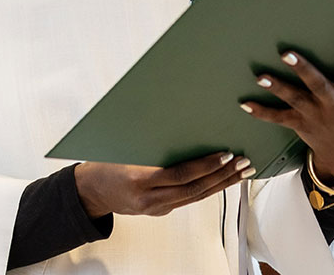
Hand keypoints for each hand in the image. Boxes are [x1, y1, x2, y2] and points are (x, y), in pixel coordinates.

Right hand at [73, 152, 252, 218]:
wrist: (90, 191)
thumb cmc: (105, 162)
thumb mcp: (125, 148)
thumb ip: (152, 142)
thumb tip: (183, 122)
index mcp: (139, 180)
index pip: (180, 174)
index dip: (205, 165)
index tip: (225, 154)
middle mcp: (149, 199)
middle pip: (194, 189)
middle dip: (223, 175)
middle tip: (244, 162)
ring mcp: (156, 208)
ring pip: (197, 197)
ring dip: (223, 184)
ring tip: (243, 172)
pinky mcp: (160, 211)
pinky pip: (190, 199)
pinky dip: (210, 188)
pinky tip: (224, 179)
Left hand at [240, 24, 333, 182]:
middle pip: (317, 84)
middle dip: (302, 69)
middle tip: (286, 52)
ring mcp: (315, 115)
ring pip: (294, 99)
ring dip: (276, 87)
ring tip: (260, 75)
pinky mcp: (300, 124)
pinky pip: (277, 118)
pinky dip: (261, 112)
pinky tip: (244, 102)